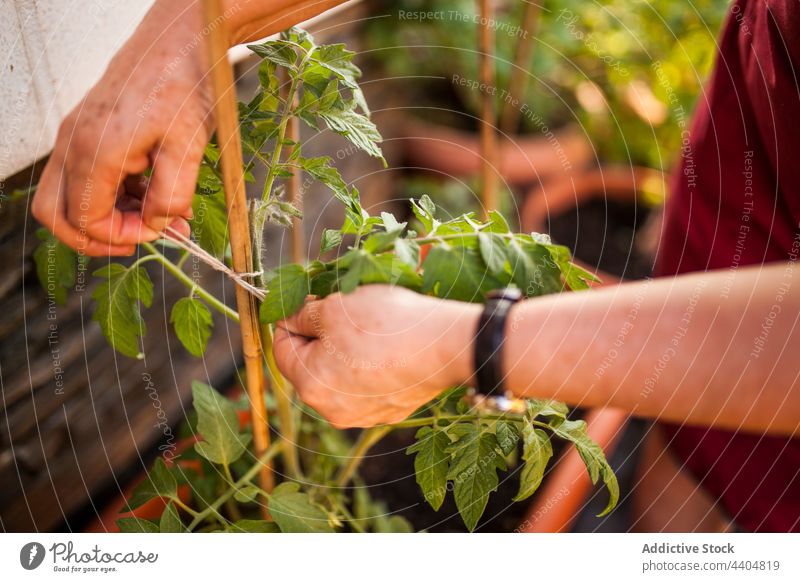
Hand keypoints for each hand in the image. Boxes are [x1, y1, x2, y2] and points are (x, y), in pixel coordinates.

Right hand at [32, 0, 211, 255]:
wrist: (181, 39)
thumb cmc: (185, 84)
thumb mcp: (189, 147)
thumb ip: (172, 195)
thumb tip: (158, 226)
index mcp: (95, 150)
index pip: (85, 219)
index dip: (120, 236)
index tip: (158, 231)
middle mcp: (74, 143)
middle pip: (56, 214)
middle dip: (96, 236)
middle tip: (141, 237)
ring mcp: (76, 134)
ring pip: (68, 196)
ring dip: (108, 214)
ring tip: (157, 211)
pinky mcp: (87, 128)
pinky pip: (84, 175)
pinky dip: (112, 192)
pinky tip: (152, 188)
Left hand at [273, 286, 480, 427]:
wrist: (444, 347)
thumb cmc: (385, 325)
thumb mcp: (333, 307)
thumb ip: (301, 314)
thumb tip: (288, 317)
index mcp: (310, 386)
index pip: (282, 349)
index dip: (293, 320)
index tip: (311, 302)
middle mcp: (332, 410)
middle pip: (312, 365)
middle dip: (323, 336)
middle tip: (344, 311)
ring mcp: (364, 415)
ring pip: (341, 376)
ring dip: (347, 351)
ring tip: (370, 328)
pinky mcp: (390, 411)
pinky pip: (368, 385)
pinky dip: (372, 365)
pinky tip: (389, 346)